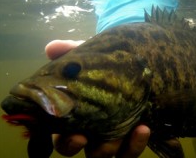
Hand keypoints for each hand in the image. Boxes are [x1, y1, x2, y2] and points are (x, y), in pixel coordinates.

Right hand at [45, 40, 149, 157]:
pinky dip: (136, 143)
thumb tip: (51, 48)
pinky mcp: (130, 137)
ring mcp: (111, 136)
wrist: (127, 64)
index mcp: (74, 116)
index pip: (61, 138)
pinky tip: (143, 128)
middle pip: (81, 151)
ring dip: (120, 147)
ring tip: (134, 129)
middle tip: (85, 137)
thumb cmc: (100, 66)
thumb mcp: (88, 57)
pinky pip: (131, 150)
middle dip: (85, 148)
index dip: (65, 141)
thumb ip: (71, 51)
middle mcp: (90, 131)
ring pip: (108, 155)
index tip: (75, 134)